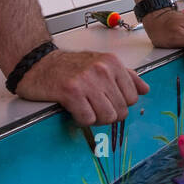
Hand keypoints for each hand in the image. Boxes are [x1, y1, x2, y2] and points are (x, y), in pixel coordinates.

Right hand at [15, 49, 147, 125]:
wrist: (37, 63)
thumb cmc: (70, 66)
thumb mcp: (102, 64)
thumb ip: (125, 76)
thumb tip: (145, 90)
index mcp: (113, 63)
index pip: (133, 98)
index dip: (120, 105)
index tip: (107, 101)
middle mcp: (102, 70)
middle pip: (121, 110)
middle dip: (109, 114)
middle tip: (93, 107)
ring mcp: (87, 81)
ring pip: (108, 117)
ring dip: (96, 119)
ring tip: (85, 108)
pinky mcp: (71, 92)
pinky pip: (88, 119)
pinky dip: (82, 120)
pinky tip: (74, 110)